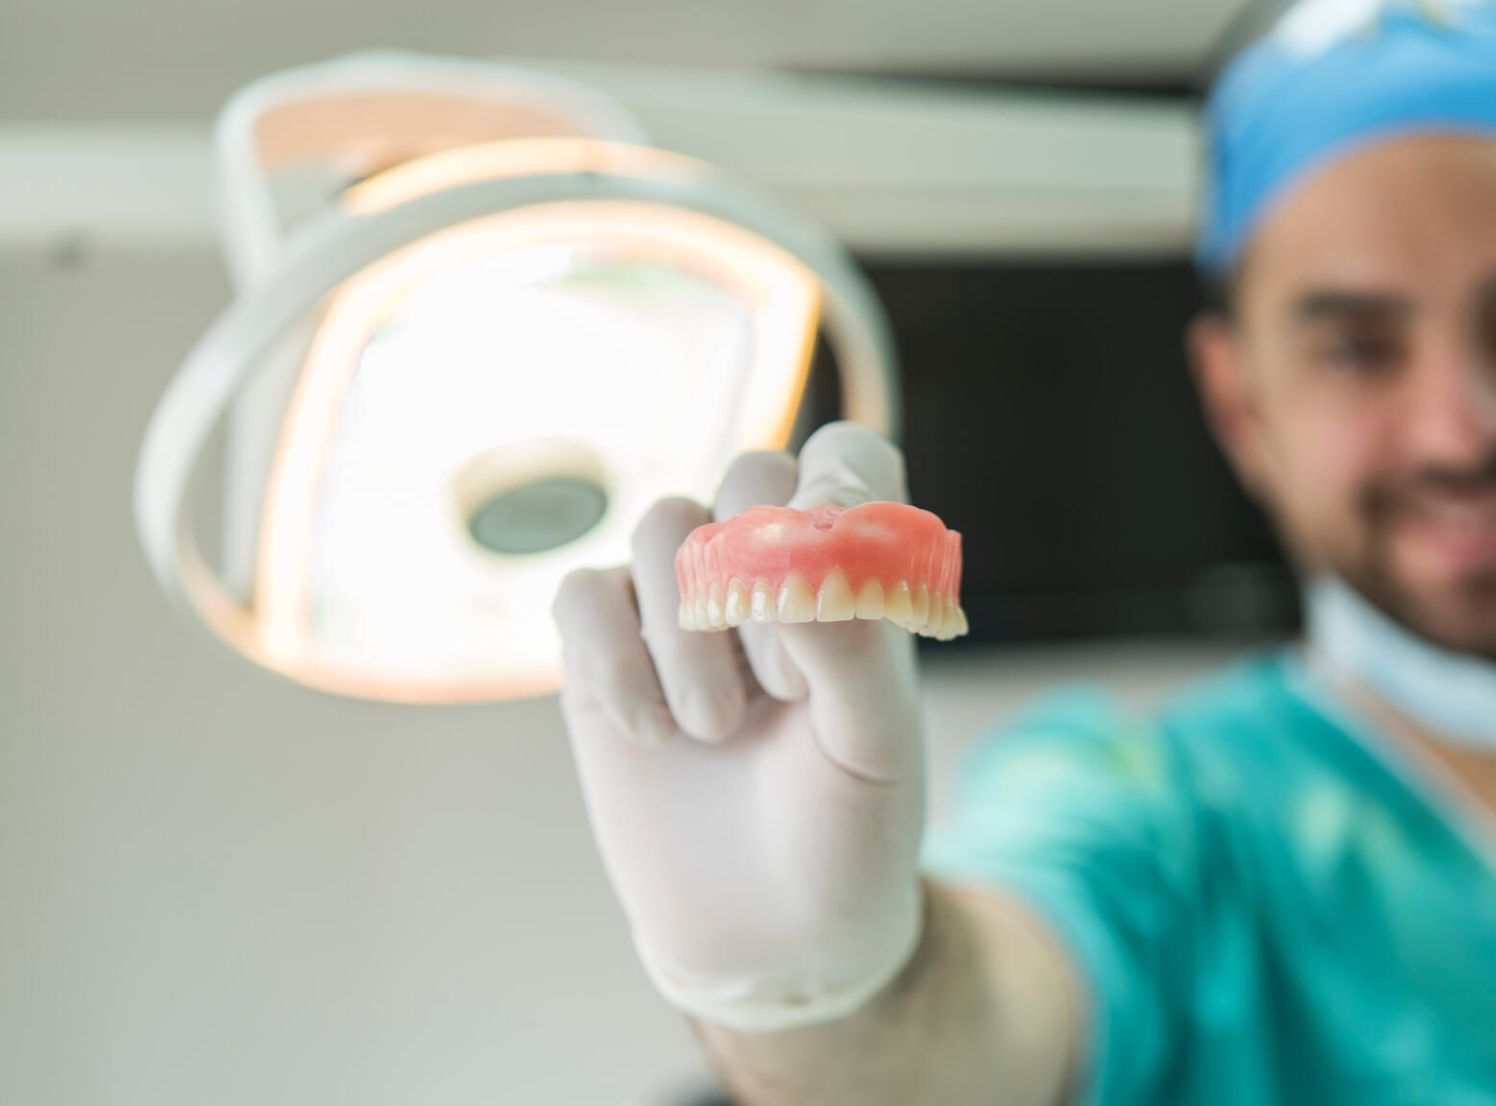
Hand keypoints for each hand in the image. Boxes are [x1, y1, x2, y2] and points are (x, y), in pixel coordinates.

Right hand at [551, 422, 925, 1031]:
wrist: (772, 933)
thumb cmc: (847, 828)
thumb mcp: (872, 746)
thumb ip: (850, 645)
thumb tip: (795, 552)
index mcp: (856, 576)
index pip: (852, 462)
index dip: (839, 485)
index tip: (828, 556)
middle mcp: (769, 571)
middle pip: (748, 476)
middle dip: (758, 568)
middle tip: (783, 683)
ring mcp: (680, 606)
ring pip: (662, 524)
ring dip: (689, 628)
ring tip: (719, 728)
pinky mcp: (604, 654)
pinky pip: (583, 592)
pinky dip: (613, 655)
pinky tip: (654, 734)